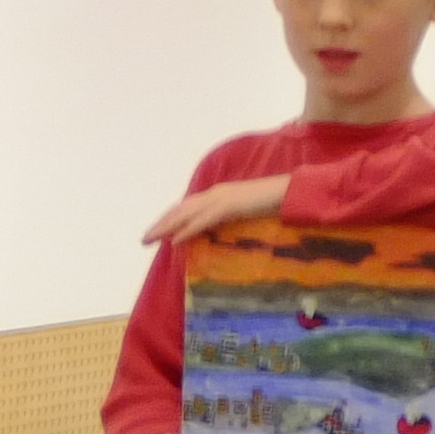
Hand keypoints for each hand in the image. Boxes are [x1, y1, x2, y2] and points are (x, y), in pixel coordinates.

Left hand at [141, 174, 292, 246]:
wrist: (289, 192)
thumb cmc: (273, 202)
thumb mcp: (246, 211)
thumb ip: (231, 217)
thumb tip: (220, 230)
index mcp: (219, 193)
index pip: (188, 206)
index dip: (172, 218)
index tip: (158, 230)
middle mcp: (215, 193)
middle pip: (181, 208)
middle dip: (162, 223)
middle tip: (145, 238)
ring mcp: (221, 199)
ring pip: (186, 214)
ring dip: (166, 227)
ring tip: (150, 240)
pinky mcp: (228, 207)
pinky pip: (202, 221)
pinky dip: (187, 230)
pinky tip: (174, 241)